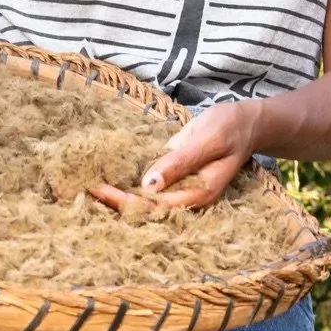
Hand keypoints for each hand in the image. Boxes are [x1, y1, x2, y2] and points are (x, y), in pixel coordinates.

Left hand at [91, 99, 262, 212]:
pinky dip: (127, 183)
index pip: (152, 205)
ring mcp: (180, 189)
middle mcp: (187, 198)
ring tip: (87, 186)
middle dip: (115, 201)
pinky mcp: (175, 178)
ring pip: (144, 200)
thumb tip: (149, 185)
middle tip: (82, 188)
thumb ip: (180, 162)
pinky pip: (148, 187)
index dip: (123, 199)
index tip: (97, 188)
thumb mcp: (207, 140)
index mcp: (198, 193)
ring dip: (118, 195)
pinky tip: (107, 178)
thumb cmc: (230, 128)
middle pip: (145, 208)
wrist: (248, 122)